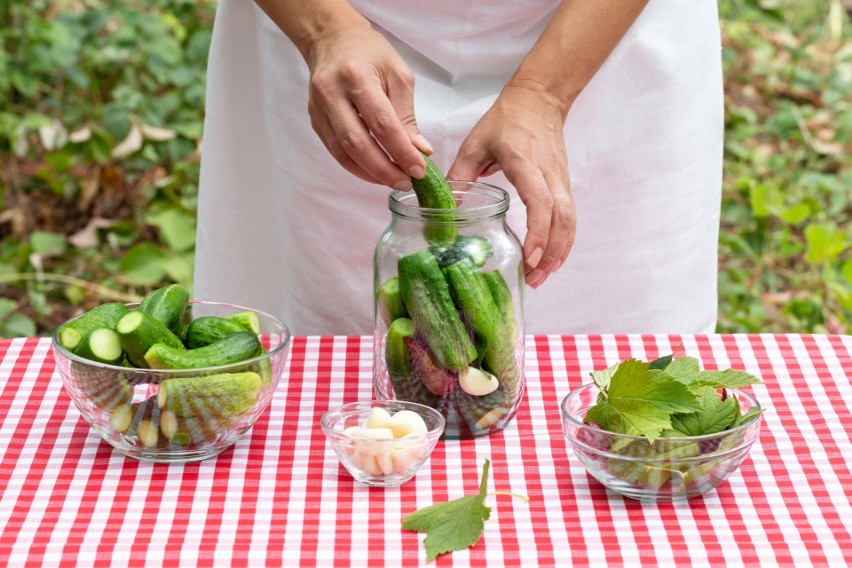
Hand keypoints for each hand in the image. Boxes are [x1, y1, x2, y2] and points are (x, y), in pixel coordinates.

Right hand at [305, 24, 430, 188]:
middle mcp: (332, 93)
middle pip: (358, 144)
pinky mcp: (315, 120)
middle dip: (385, 170)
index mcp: (357, 76)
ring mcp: (319, 109)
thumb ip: (407, 116)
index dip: (402, 152)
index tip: (419, 170)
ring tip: (394, 179)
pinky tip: (375, 171)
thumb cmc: (370, 53)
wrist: (332, 39)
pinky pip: (335, 151)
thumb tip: (419, 151)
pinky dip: (356, 166)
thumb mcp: (399, 76)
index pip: (382, 125)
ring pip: (343, 153)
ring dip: (370, 173)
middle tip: (406, 181)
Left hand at [447, 84, 576, 287]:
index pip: (540, 200)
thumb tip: (445, 211)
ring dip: (558, 252)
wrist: (539, 100)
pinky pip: (570, 218)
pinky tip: (551, 261)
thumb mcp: (475, 144)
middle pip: (560, 218)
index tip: (529, 256)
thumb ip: (459, 177)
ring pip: (569, 221)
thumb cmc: (506, 120)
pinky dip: (564, 242)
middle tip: (532, 278)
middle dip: (549, 252)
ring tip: (540, 277)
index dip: (538, 231)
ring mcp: (561, 180)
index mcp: (525, 163)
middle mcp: (549, 174)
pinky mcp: (564, 185)